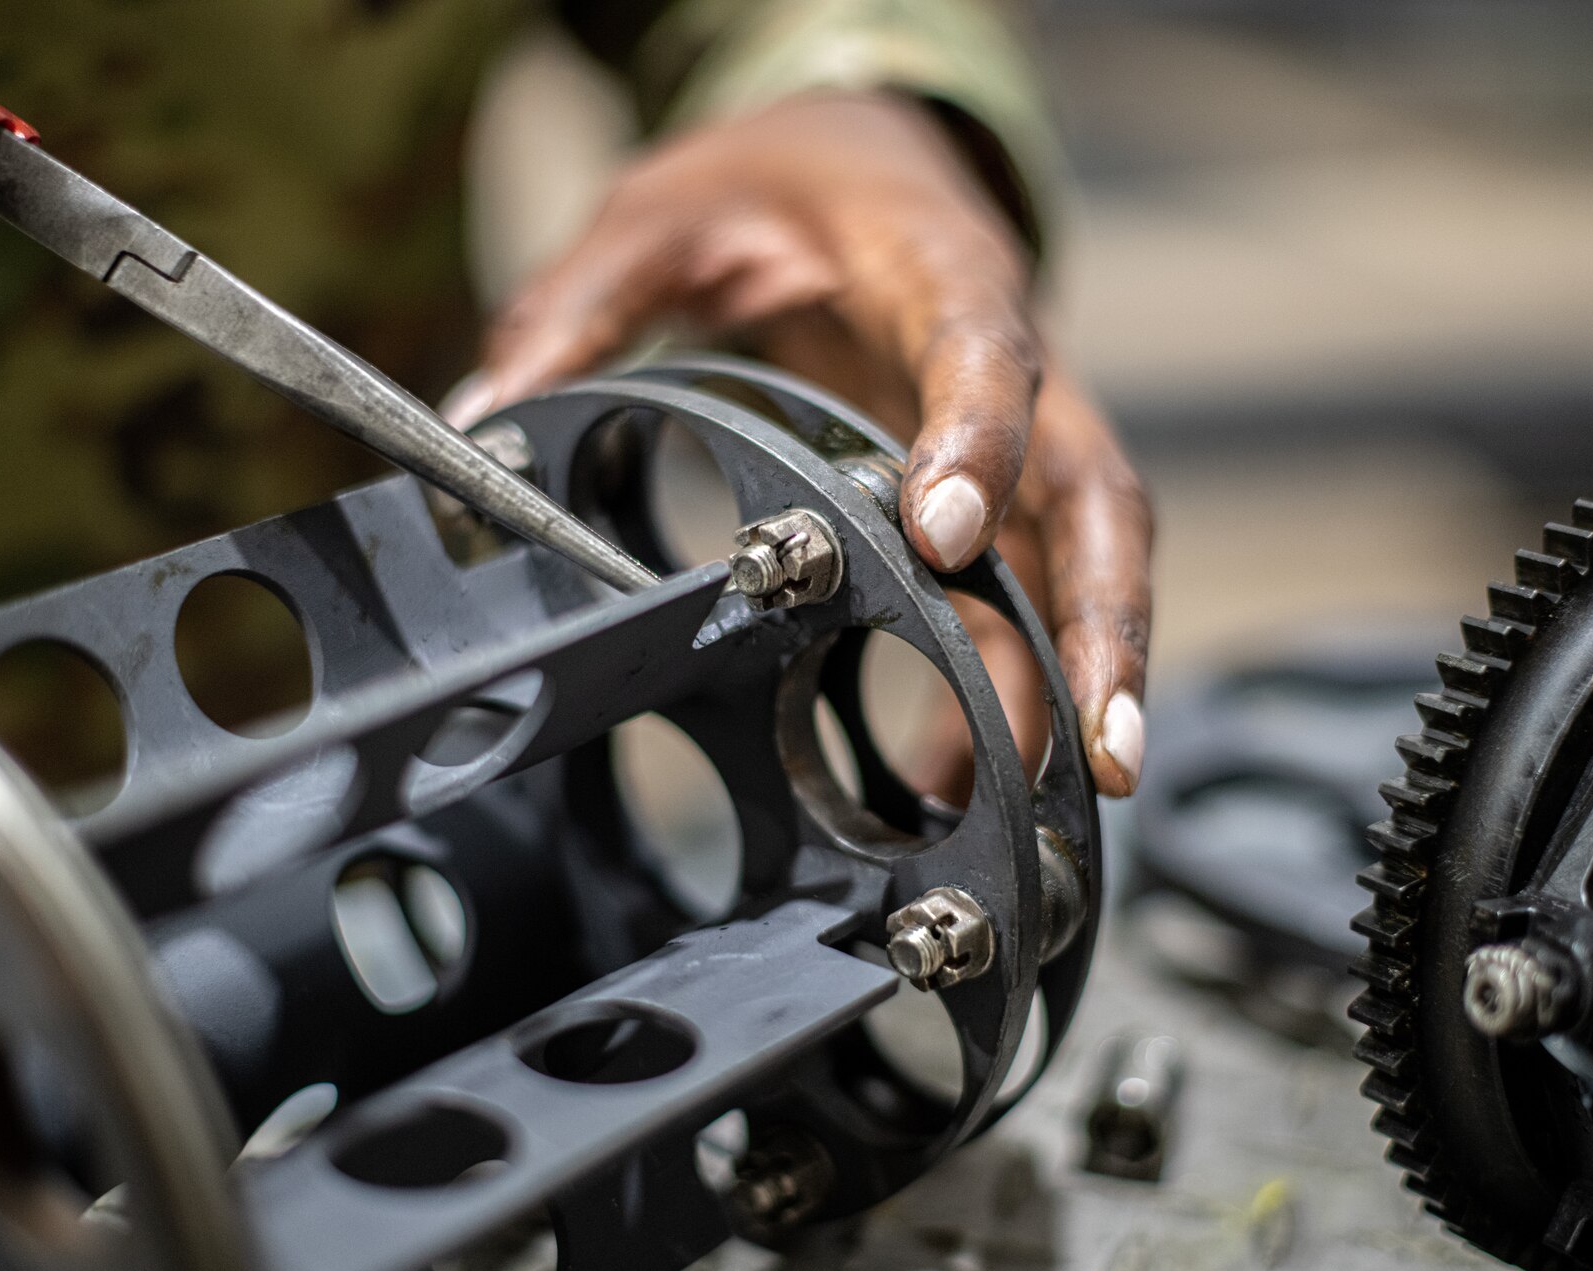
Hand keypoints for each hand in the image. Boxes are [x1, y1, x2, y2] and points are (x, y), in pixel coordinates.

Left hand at [457, 92, 1150, 796]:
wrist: (864, 153)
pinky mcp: (1005, 484)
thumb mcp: (665, 209)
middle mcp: (1011, 359)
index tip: (941, 536)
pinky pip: (1030, 588)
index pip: (982, 351)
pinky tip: (980, 770)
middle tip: (1100, 739)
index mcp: (935, 271)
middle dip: (1103, 619)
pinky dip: (1016, 681)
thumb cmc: (780, 179)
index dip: (976, 442)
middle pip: (1090, 491)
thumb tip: (489, 414)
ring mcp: (1020, 432)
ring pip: (1086, 556)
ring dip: (1083, 675)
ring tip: (1061, 796)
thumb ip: (583, 301)